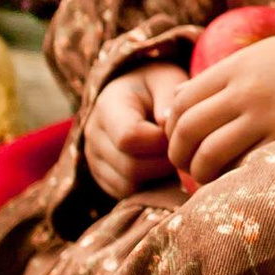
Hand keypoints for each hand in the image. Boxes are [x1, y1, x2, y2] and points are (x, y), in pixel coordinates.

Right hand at [83, 60, 191, 200]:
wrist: (132, 94)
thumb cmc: (155, 86)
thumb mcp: (166, 79)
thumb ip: (169, 98)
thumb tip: (167, 126)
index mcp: (108, 106)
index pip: (129, 137)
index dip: (160, 142)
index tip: (177, 132)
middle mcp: (93, 135)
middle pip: (130, 167)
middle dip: (163, 162)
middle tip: (181, 149)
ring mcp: (93, 159)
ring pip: (128, 186)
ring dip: (157, 177)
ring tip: (169, 155)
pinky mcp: (101, 177)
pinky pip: (126, 195)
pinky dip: (148, 186)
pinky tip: (158, 167)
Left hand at [165, 28, 274, 189]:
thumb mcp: (260, 56)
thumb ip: (219, 77)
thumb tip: (176, 101)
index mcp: (237, 68)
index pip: (182, 100)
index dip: (171, 126)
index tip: (178, 140)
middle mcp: (247, 91)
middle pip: (188, 128)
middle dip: (178, 154)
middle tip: (184, 166)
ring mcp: (268, 117)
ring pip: (210, 153)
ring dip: (198, 173)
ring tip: (205, 179)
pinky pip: (244, 167)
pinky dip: (230, 180)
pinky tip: (233, 182)